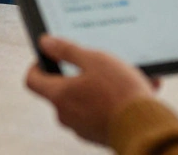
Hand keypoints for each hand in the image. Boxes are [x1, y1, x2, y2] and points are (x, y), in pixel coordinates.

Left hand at [26, 35, 156, 145]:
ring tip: (128, 75)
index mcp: (60, 95)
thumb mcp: (94, 60)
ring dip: (102, 87)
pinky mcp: (99, 135)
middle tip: (98, 63)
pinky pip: (102, 112)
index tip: (50, 56)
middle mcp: (66, 115)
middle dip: (79, 74)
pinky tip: (139, 89)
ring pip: (86, 100)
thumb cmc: (119, 93)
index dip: (38, 65)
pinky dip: (114, 101)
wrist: (145, 129)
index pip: (33, 80)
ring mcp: (82, 127)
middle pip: (62, 89)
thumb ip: (67, 50)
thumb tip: (45, 43)